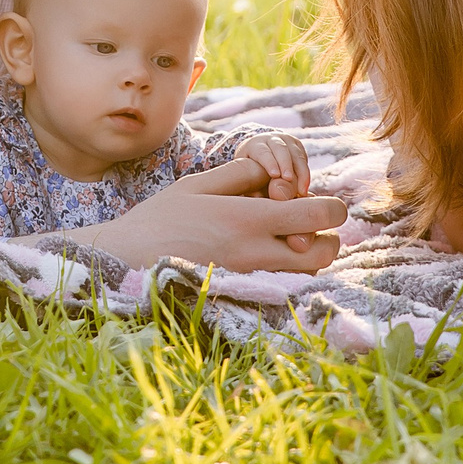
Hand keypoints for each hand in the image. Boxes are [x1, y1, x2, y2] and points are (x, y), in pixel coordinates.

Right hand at [81, 161, 348, 271]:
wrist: (129, 261)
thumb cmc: (161, 217)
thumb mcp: (199, 184)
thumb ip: (242, 174)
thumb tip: (275, 171)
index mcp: (247, 219)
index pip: (317, 216)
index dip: (332, 206)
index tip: (322, 199)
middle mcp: (254, 253)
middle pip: (323, 253)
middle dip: (328, 236)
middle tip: (309, 222)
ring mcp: (248, 278)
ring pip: (306, 273)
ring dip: (308, 255)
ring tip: (287, 236)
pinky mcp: (241, 292)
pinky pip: (282, 284)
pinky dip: (288, 269)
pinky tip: (267, 251)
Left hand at [225, 133, 310, 199]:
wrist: (260, 155)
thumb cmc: (251, 171)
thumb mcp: (248, 176)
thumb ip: (253, 186)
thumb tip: (258, 198)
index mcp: (255, 145)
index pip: (262, 151)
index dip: (269, 162)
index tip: (275, 175)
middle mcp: (271, 139)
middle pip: (280, 148)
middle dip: (286, 164)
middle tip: (289, 179)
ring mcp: (286, 140)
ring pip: (296, 153)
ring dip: (301, 171)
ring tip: (302, 190)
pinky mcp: (297, 145)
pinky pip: (303, 157)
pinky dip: (305, 172)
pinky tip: (305, 186)